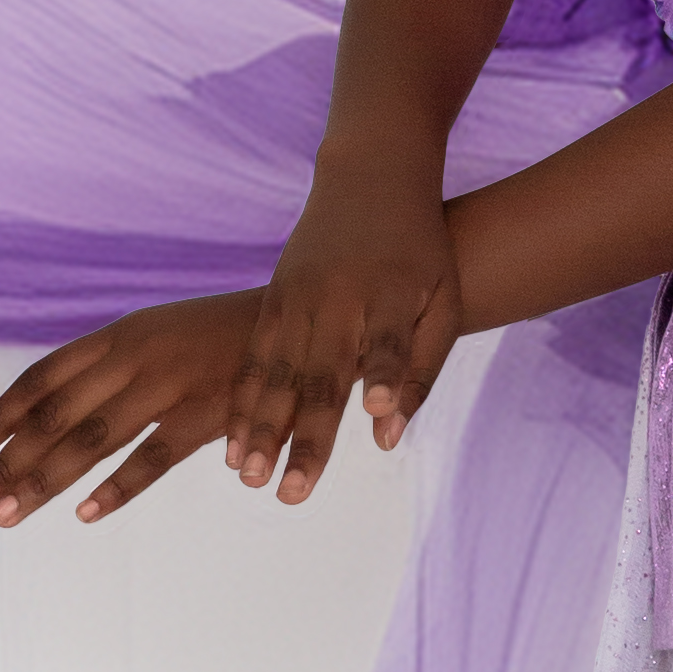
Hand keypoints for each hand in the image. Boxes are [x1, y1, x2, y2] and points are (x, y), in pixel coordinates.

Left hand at [0, 290, 261, 526]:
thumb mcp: (161, 332)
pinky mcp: (207, 412)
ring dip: (43, 480)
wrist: (301, 320)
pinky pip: (154, 457)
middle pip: (54, 415)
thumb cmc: (226, 334)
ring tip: (6, 516)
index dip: (0, 415)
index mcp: (119, 334)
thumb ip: (114, 362)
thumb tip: (60, 401)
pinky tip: (85, 514)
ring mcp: (169, 383)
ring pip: (91, 438)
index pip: (42, 377)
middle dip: (6, 461)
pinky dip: (118, 487)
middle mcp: (134, 355)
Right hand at [221, 163, 462, 503]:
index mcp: (393, 294)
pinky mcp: (275, 299)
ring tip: (248, 476)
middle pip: (322, 376)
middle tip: (292, 493)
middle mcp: (340, 297)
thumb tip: (386, 436)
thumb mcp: (442, 301)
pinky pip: (253, 358)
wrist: (372, 178)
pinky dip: (242, 401)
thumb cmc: (420, 252)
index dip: (385, 378)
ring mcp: (300, 296)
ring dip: (259, 426)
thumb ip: (421, 369)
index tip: (377, 417)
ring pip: (277, 372)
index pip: (391, 345)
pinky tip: (230, 444)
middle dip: (306, 437)